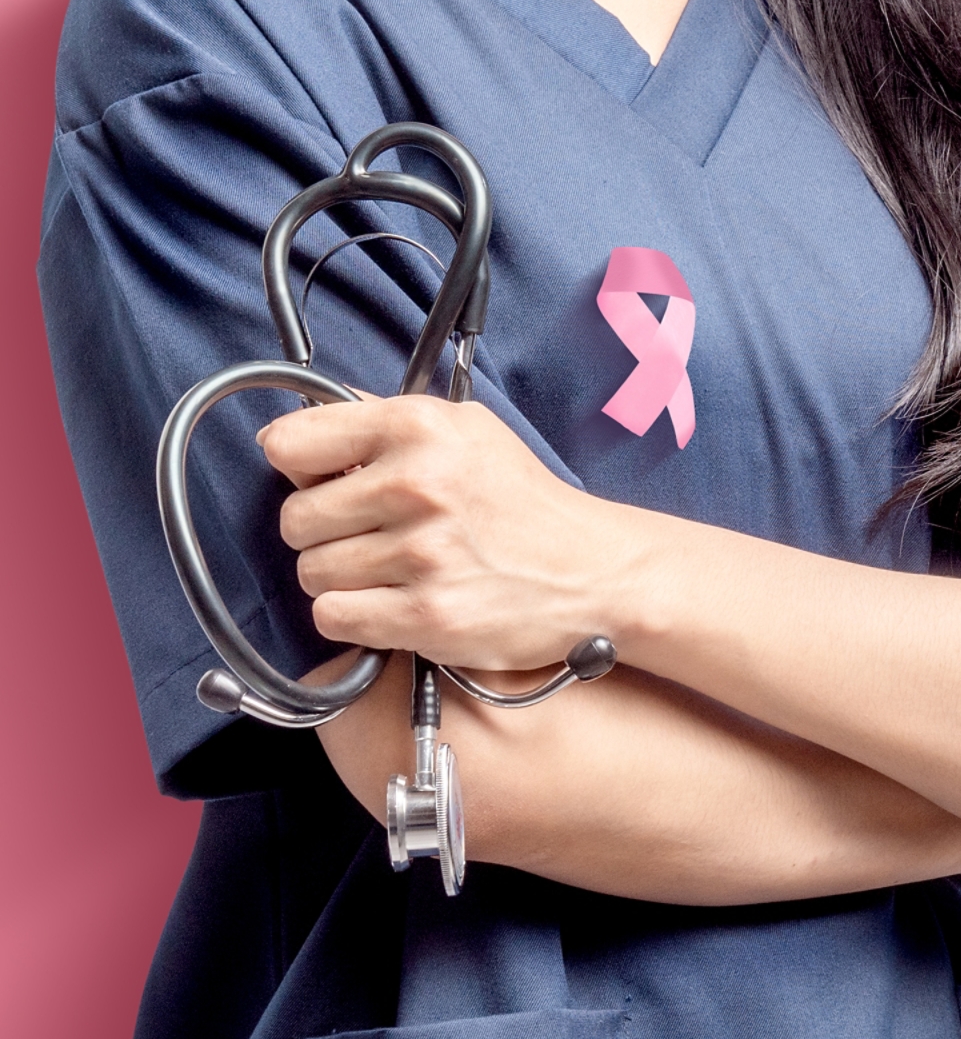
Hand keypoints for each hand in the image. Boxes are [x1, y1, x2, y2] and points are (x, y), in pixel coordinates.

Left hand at [260, 394, 633, 668]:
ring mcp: (423, 552)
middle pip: (295, 519)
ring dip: (342, 579)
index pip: (290, 443)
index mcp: (419, 427)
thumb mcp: (467, 430)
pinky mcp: (427, 614)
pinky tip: (392, 603)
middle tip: (371, 537)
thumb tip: (291, 431)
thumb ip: (386, 420)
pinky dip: (355, 617)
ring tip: (392, 572)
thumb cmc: (525, 504)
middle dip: (323, 533)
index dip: (301, 469)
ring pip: (312, 573)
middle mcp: (417, 484)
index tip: (327, 483)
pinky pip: (334, 617)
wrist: (592, 570)